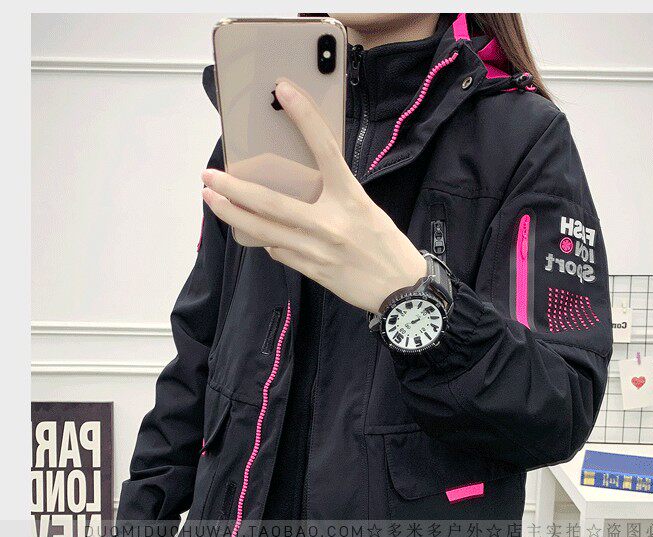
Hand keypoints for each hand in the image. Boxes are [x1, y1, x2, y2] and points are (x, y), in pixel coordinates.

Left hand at [201, 80, 426, 313]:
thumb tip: (297, 186)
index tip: (283, 89)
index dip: (304, 116)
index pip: (324, 147)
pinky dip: (265, 240)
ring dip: (233, 214)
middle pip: (270, 202)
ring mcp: (319, 249)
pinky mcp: (314, 270)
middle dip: (232, 188)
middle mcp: (331, 221)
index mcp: (351, 196)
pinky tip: (257, 233)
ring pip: (264, 230)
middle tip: (208, 175)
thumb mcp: (366, 209)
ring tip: (213, 199)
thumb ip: (335, 195)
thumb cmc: (386, 245)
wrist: (402, 288)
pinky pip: (279, 252)